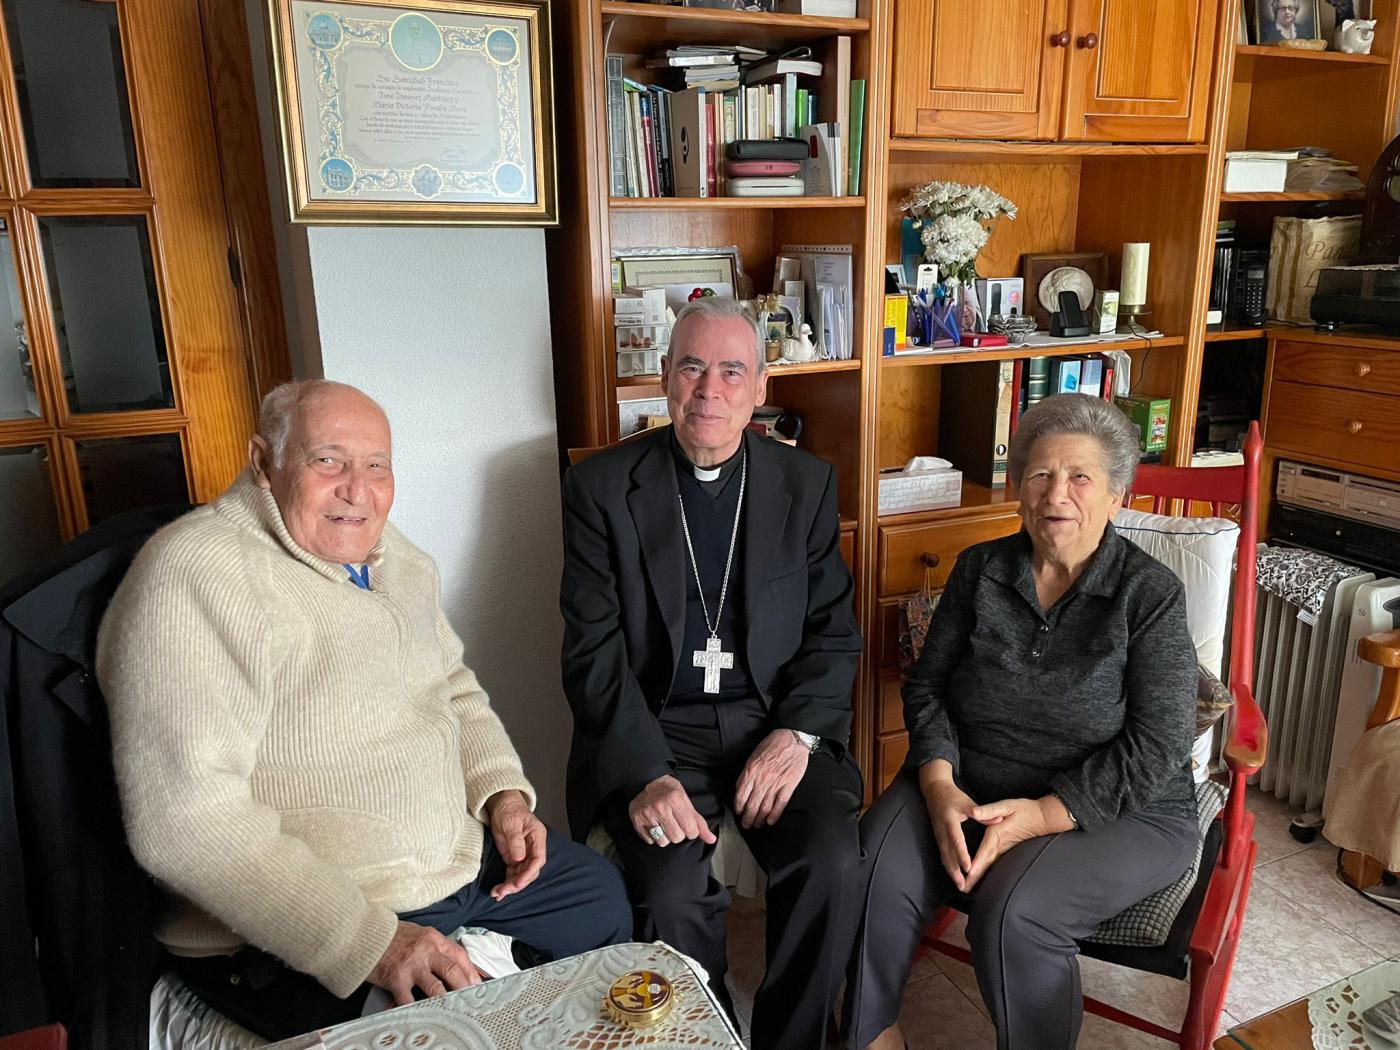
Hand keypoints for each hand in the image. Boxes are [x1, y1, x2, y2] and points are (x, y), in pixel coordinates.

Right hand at [369, 920, 483, 1005]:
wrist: (365, 934)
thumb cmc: (392, 936)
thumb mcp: (419, 934)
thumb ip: (435, 947)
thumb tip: (453, 963)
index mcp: (433, 938)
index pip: (459, 955)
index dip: (472, 971)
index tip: (479, 984)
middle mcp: (425, 950)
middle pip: (452, 971)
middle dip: (465, 988)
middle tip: (472, 1000)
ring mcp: (411, 965)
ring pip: (436, 987)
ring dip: (446, 1000)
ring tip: (454, 1010)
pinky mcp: (397, 978)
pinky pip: (409, 1000)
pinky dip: (415, 1009)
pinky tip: (420, 1014)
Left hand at [485, 789, 546, 900]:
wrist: (500, 804)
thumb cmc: (509, 809)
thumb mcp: (511, 823)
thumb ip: (516, 841)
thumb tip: (519, 858)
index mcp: (537, 837)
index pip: (538, 859)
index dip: (529, 873)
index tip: (518, 882)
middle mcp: (532, 848)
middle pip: (529, 871)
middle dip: (518, 883)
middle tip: (504, 891)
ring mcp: (522, 854)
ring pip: (520, 875)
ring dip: (510, 886)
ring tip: (497, 894)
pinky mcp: (512, 857)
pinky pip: (512, 873)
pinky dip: (506, 883)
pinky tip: (498, 891)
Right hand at [629, 775, 716, 847]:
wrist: (646, 781)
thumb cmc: (669, 792)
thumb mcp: (686, 802)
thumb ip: (699, 822)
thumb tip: (711, 839)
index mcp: (676, 800)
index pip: (691, 831)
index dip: (691, 831)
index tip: (686, 824)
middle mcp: (661, 806)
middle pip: (677, 838)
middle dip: (678, 834)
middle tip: (674, 823)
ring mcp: (647, 814)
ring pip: (663, 842)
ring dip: (665, 837)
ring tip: (663, 824)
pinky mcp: (636, 821)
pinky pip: (650, 841)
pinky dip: (653, 836)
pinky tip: (653, 825)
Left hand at [734, 729, 809, 829]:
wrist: (792, 738)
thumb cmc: (771, 745)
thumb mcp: (753, 756)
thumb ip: (746, 774)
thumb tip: (741, 790)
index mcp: (751, 771)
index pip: (741, 795)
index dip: (739, 807)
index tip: (739, 813)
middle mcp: (762, 779)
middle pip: (752, 804)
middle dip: (748, 818)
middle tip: (746, 825)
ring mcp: (776, 783)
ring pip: (765, 807)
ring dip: (760, 819)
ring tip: (758, 825)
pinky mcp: (789, 784)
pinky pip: (781, 803)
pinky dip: (775, 814)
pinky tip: (770, 821)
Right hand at [920, 774, 978, 892]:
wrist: (933, 789)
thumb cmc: (952, 795)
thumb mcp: (966, 801)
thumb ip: (982, 813)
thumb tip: (998, 820)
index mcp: (950, 821)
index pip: (956, 840)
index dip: (962, 854)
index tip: (968, 867)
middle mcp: (942, 831)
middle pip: (948, 854)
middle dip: (955, 871)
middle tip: (962, 885)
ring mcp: (938, 834)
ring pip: (944, 856)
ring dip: (951, 872)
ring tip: (959, 885)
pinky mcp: (938, 836)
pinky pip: (942, 854)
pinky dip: (948, 865)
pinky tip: (953, 874)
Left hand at [960, 796, 1055, 891]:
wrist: (1043, 818)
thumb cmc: (1025, 810)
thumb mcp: (1007, 805)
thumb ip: (990, 810)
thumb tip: (974, 812)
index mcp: (996, 835)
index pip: (984, 852)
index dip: (976, 864)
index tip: (968, 874)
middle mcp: (1000, 846)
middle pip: (986, 865)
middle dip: (975, 878)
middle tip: (964, 889)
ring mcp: (1005, 850)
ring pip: (991, 867)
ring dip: (980, 878)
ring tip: (968, 889)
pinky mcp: (1007, 851)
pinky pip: (995, 864)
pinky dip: (987, 872)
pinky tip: (982, 879)